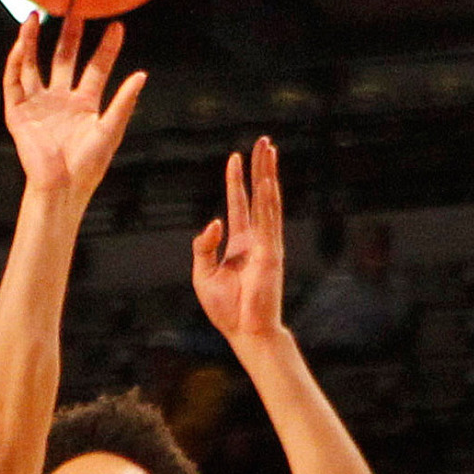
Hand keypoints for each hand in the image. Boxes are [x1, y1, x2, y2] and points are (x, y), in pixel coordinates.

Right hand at [2, 13, 145, 203]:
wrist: (61, 188)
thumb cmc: (88, 166)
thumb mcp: (110, 130)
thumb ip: (123, 103)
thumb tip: (142, 75)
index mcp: (85, 104)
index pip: (96, 68)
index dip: (107, 48)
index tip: (117, 26)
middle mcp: (61, 99)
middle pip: (64, 59)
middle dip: (69, 34)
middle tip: (75, 7)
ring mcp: (38, 104)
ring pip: (33, 64)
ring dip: (32, 40)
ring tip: (35, 16)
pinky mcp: (18, 112)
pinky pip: (14, 81)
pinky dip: (16, 62)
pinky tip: (22, 43)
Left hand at [192, 138, 284, 346]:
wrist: (245, 332)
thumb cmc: (226, 310)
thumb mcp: (203, 274)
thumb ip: (203, 246)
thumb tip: (214, 221)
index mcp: (239, 244)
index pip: (238, 204)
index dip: (236, 180)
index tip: (235, 158)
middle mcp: (256, 239)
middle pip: (258, 195)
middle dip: (259, 167)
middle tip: (263, 141)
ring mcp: (266, 244)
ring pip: (268, 201)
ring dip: (268, 174)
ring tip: (269, 149)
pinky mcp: (271, 253)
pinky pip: (269, 220)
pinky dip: (268, 199)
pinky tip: (268, 180)